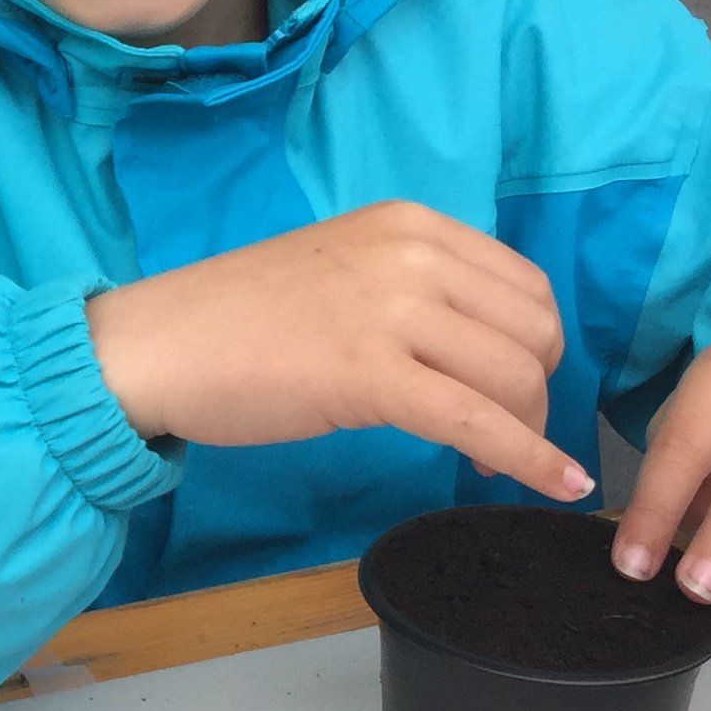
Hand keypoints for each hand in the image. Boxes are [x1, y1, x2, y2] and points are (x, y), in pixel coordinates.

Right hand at [86, 201, 587, 502]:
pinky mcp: (371, 374)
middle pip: (533, 330)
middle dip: (533, 391)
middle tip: (498, 431)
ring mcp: (391, 310)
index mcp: (407, 223)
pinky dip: (527, 459)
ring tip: (490, 460)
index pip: (524, 284)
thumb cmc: (233, 318)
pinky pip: (477, 423)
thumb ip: (412, 287)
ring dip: (523, 430)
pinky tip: (555, 487)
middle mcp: (410, 254)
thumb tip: (480, 344)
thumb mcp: (341, 271)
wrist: (154, 346)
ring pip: (514, 376)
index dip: (533, 347)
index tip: (510, 389)